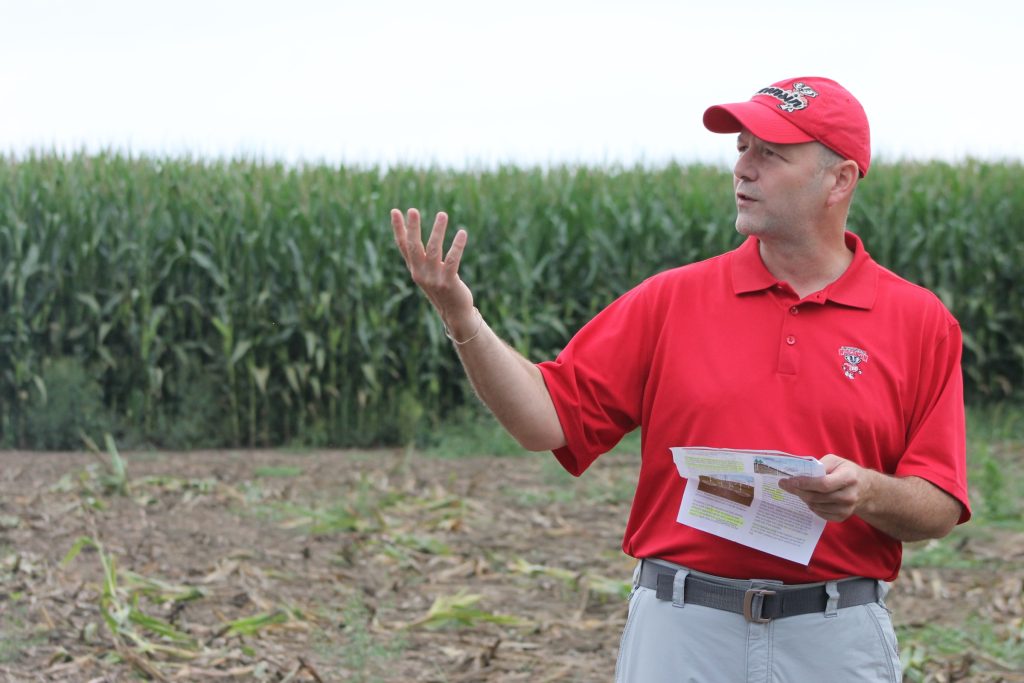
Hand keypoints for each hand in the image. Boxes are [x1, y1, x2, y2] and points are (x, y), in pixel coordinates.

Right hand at [391, 208, 475, 334]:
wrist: (455, 313)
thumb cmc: (443, 288)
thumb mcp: (429, 273)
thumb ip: (423, 258)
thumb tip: (416, 236)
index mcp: (415, 269)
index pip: (403, 246)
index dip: (398, 229)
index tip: (394, 211)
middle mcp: (420, 273)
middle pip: (414, 247)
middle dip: (413, 228)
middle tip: (412, 210)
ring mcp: (434, 279)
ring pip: (434, 250)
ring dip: (437, 231)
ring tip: (442, 214)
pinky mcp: (449, 282)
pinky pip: (453, 261)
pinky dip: (457, 246)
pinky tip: (462, 233)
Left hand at [778, 454, 873, 521]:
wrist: (865, 488)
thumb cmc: (847, 471)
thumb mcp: (835, 461)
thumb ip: (819, 465)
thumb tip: (800, 473)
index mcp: (848, 478)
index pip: (823, 484)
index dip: (805, 483)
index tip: (789, 481)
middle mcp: (849, 495)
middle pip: (817, 497)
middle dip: (798, 490)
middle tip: (785, 485)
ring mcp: (847, 509)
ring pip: (816, 506)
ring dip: (803, 498)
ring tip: (798, 490)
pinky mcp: (843, 517)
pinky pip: (820, 514)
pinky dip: (811, 506)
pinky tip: (809, 498)